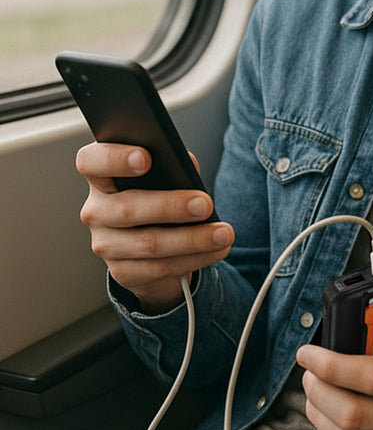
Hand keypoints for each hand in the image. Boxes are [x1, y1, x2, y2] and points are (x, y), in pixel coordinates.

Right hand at [76, 142, 233, 313]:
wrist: (155, 240)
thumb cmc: (161, 192)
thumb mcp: (166, 174)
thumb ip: (172, 164)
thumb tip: (186, 166)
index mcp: (102, 176)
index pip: (91, 162)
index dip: (114, 159)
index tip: (145, 158)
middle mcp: (97, 210)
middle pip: (126, 208)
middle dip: (170, 206)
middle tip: (204, 204)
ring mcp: (106, 244)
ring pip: (148, 244)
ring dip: (192, 239)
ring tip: (224, 233)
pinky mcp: (123, 272)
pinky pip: (160, 268)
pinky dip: (194, 258)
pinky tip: (217, 249)